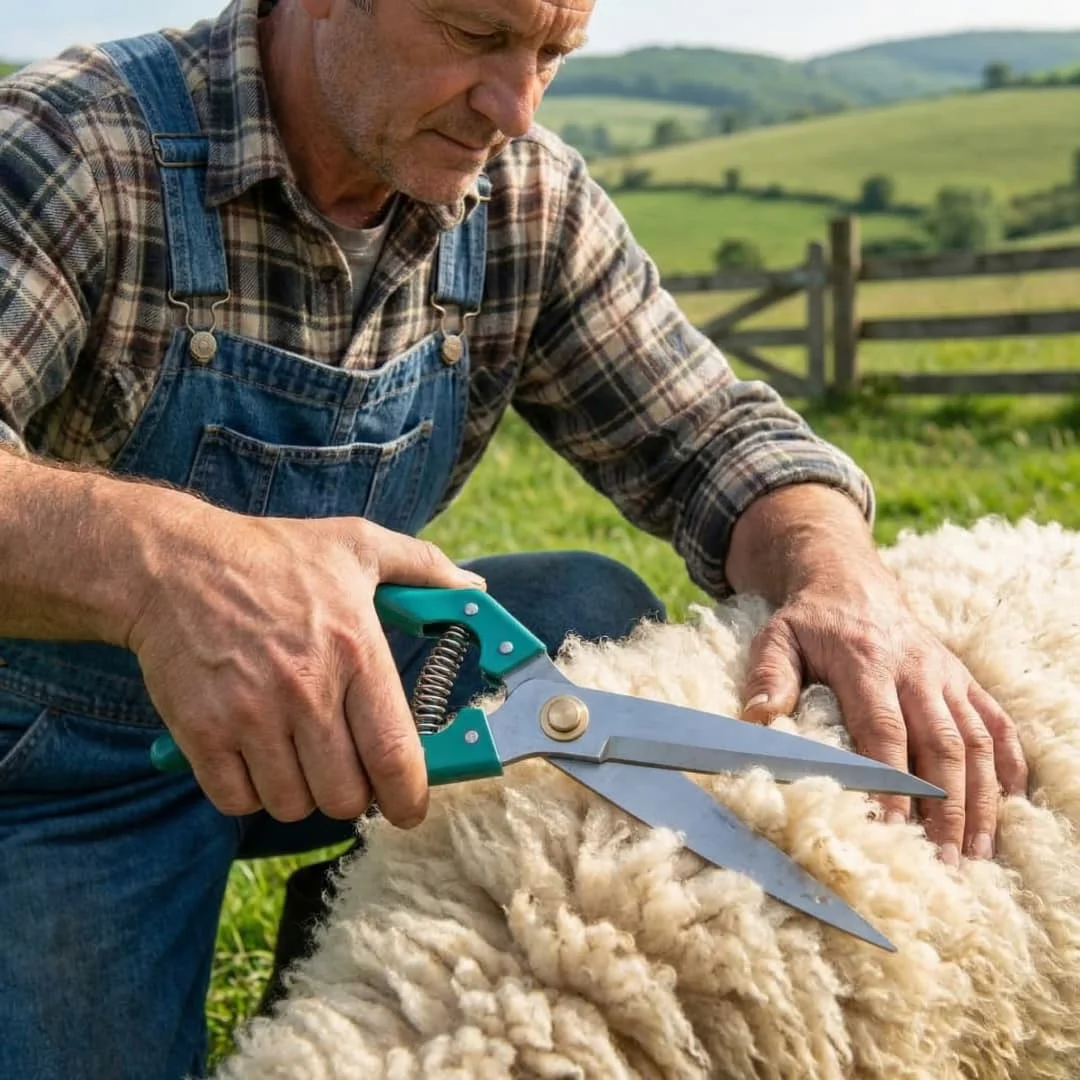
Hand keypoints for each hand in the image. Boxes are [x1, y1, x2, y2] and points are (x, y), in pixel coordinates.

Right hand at [125, 506, 484, 827]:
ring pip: (293, 805)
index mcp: (354, 648)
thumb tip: (474, 591)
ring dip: (301, 794)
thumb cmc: (272, 556)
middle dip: (354, 794)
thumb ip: (425, 568)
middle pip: (346, 794)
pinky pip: (238, 801)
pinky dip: (250, 793)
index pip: (395, 753)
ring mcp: (251, 715)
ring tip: (298, 756)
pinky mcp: (202, 732)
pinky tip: (255, 757)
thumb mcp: (357, 544)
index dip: (410, 796)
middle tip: (346, 770)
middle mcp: (306, 689)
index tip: (411, 808)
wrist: (173, 565)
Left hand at [740, 570, 1028, 865]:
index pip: (884, 730)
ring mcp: (945, 675)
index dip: (891, 782)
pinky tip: (1012, 803)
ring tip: (976, 852)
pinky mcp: (963, 679)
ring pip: (975, 741)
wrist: (851, 582)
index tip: (893, 828)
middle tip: (943, 862)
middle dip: (944, 808)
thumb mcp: (778, 638)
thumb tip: (757, 721)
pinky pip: (996, 722)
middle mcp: (916, 670)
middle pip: (940, 745)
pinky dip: (1009, 762)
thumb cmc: (809, 621)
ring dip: (980, 799)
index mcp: (867, 663)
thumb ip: (769, 678)